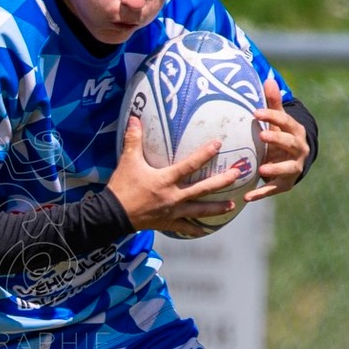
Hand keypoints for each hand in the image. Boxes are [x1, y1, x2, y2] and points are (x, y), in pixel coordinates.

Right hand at [105, 116, 241, 235]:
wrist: (111, 215)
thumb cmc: (121, 187)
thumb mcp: (127, 162)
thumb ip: (133, 140)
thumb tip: (134, 118)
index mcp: (165, 180)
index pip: (190, 165)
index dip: (205, 153)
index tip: (219, 144)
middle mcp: (173, 196)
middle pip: (203, 188)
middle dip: (222, 181)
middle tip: (238, 175)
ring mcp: (172, 212)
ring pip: (200, 210)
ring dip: (217, 208)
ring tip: (232, 205)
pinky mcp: (167, 223)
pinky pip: (185, 227)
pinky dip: (195, 229)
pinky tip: (204, 231)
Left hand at [246, 79, 309, 201]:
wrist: (294, 162)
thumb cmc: (281, 136)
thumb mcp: (278, 121)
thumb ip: (273, 103)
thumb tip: (269, 79)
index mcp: (295, 131)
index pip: (285, 121)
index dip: (271, 116)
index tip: (255, 112)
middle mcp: (298, 149)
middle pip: (290, 143)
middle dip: (277, 139)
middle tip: (262, 135)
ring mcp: (293, 167)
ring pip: (287, 168)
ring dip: (275, 168)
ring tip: (262, 168)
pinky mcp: (286, 183)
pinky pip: (274, 188)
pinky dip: (261, 193)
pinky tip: (247, 197)